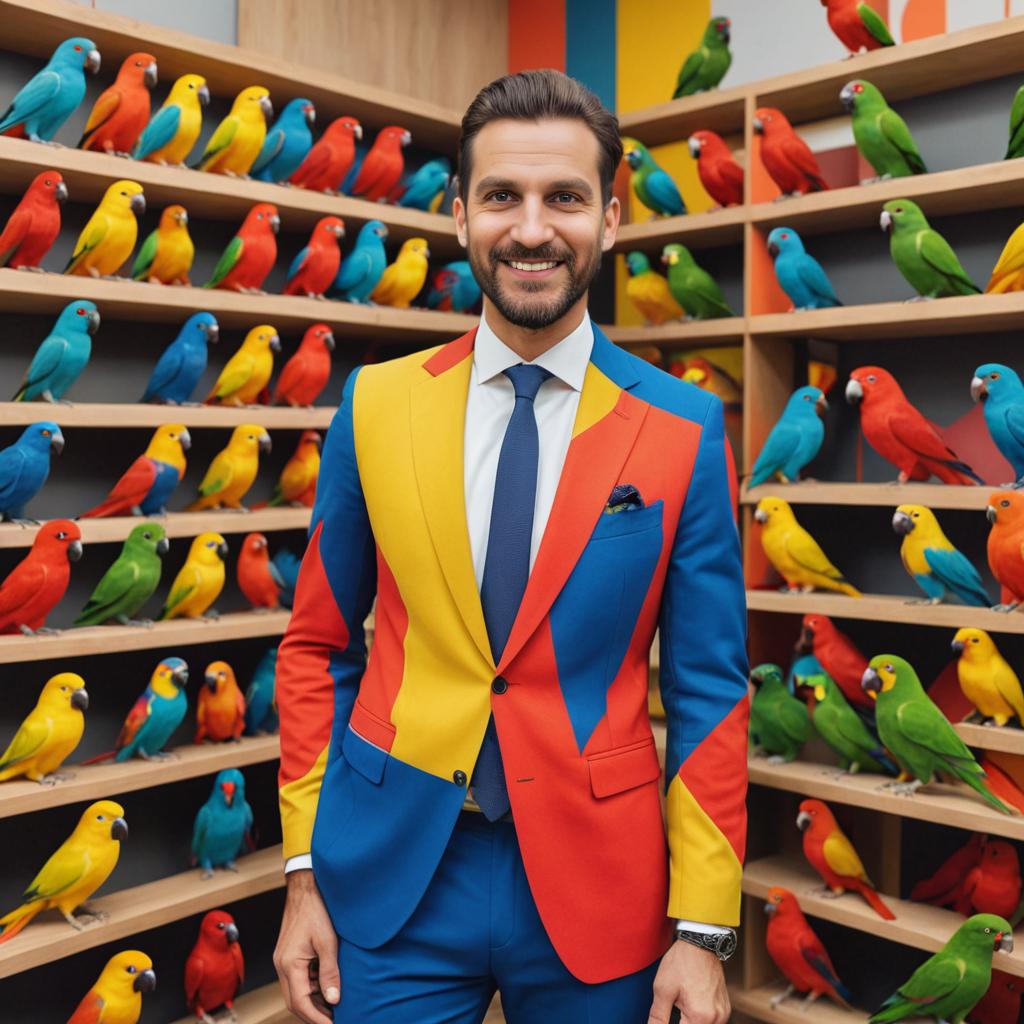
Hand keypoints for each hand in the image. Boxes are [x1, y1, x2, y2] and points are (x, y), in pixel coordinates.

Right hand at [274, 869, 339, 1022]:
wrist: (305, 888)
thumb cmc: (316, 911)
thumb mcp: (328, 942)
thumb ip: (330, 972)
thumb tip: (333, 999)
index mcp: (289, 964)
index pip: (300, 1003)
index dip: (317, 1018)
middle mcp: (282, 966)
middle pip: (294, 1002)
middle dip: (313, 1015)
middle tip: (334, 1019)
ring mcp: (283, 960)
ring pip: (295, 992)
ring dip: (312, 1002)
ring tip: (334, 1007)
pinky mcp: (288, 955)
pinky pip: (297, 979)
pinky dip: (310, 988)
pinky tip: (326, 987)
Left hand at [647, 939, 729, 1023]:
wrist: (700, 942)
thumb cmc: (682, 961)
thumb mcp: (663, 989)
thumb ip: (658, 1017)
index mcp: (701, 1016)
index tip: (667, 1016)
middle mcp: (717, 1018)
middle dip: (683, 1023)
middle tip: (675, 1008)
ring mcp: (723, 1013)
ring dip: (692, 1023)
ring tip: (682, 1007)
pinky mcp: (725, 1008)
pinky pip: (713, 1023)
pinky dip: (701, 1020)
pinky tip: (691, 1007)